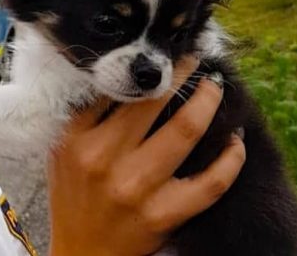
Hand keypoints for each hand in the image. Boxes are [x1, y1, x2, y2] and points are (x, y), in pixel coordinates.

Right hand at [47, 57, 245, 255]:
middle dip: (181, 75)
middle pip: (153, 104)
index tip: (160, 59)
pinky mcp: (163, 215)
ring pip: (185, 132)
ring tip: (214, 89)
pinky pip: (210, 182)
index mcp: (79, 142)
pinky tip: (234, 142)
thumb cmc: (72, 198)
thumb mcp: (63, 153)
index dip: (143, 70)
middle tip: (194, 62)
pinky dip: (230, 159)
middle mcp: (106, 161)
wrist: (83, 252)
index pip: (114, 91)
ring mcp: (137, 189)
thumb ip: (84, 118)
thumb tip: (120, 80)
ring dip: (208, 103)